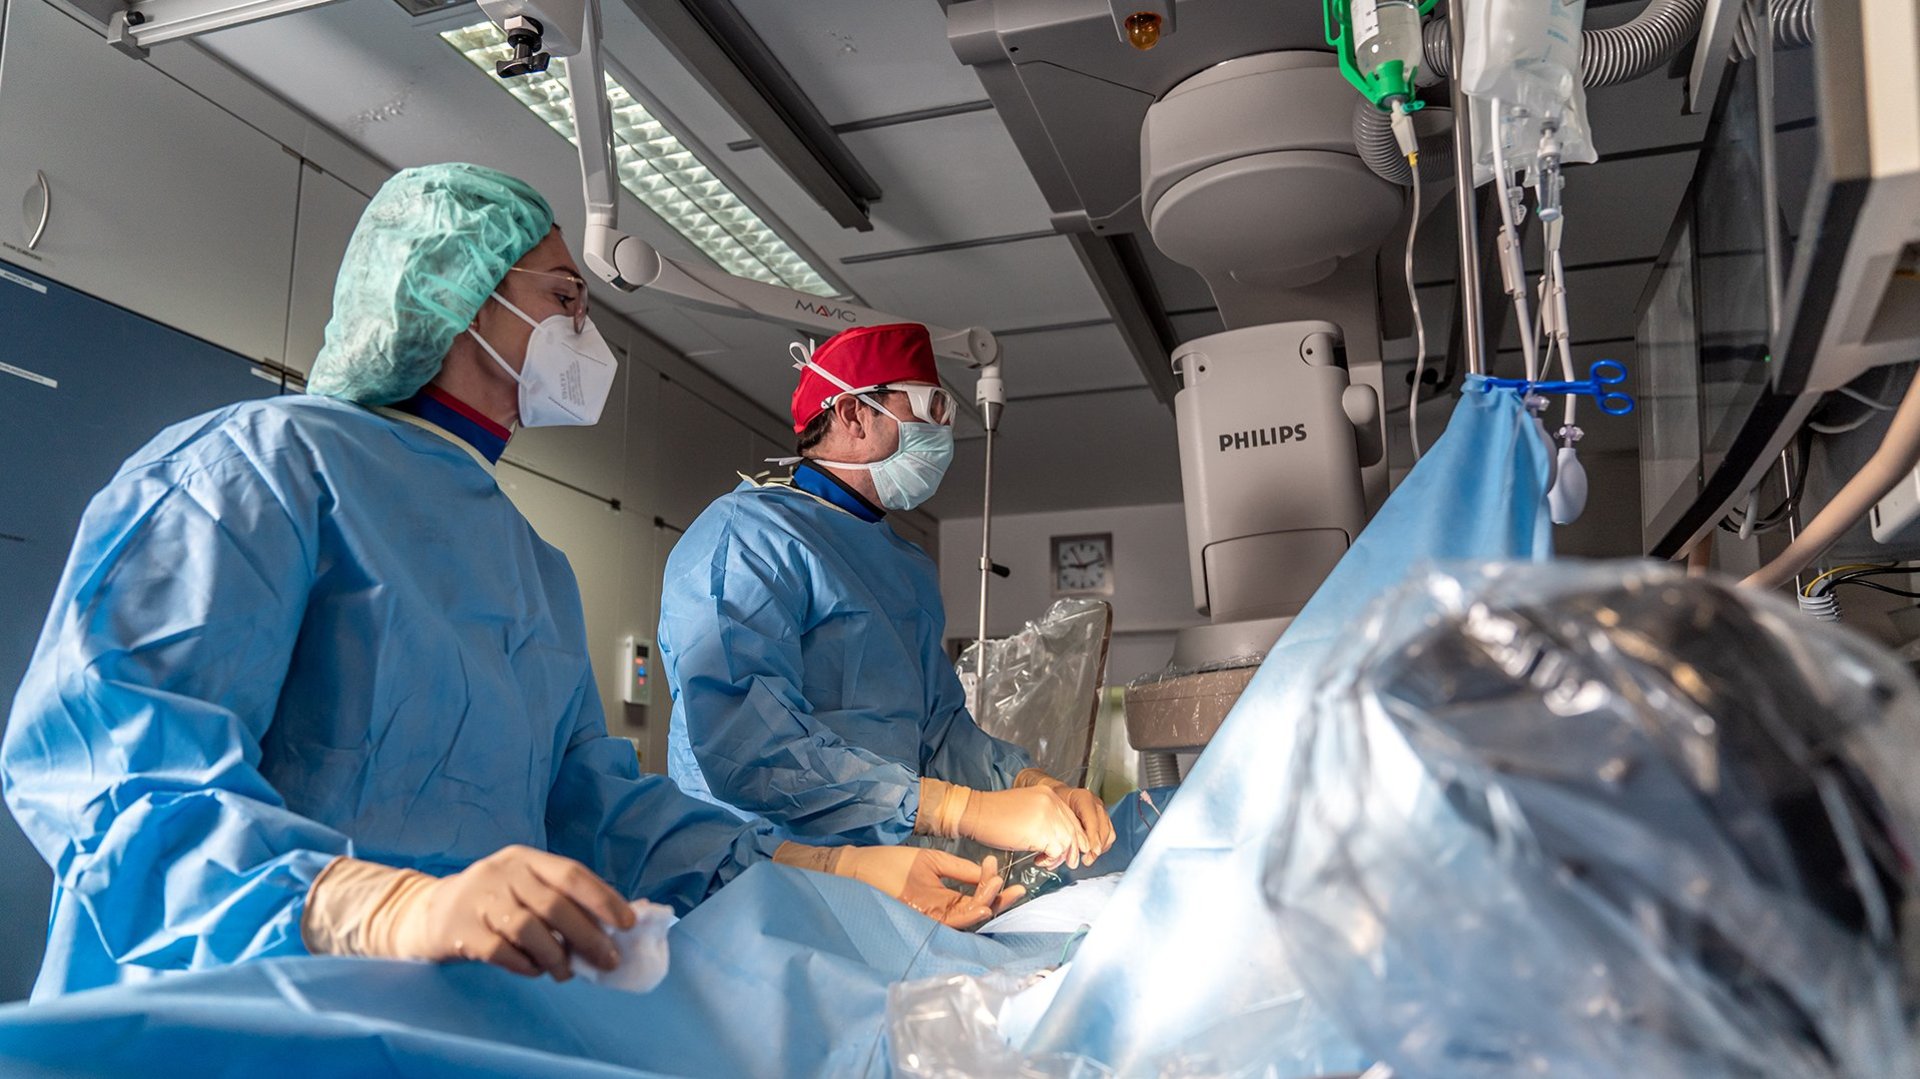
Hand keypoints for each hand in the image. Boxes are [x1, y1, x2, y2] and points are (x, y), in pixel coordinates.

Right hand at [304, 847, 634, 981]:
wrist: (425, 912)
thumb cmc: (491, 902)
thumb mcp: (522, 887)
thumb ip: (560, 900)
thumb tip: (611, 927)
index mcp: (525, 858)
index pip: (572, 874)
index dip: (603, 898)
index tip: (628, 923)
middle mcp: (503, 872)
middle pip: (555, 905)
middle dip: (588, 936)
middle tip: (607, 961)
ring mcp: (479, 899)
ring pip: (530, 929)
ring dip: (556, 957)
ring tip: (566, 973)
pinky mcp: (460, 930)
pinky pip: (502, 951)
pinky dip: (525, 965)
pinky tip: (534, 971)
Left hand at [835, 847, 1025, 928]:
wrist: (861, 868)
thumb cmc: (892, 864)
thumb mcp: (933, 861)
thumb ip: (960, 868)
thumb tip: (987, 872)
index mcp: (947, 898)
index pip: (977, 898)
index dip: (993, 888)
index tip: (1001, 870)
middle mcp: (944, 912)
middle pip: (979, 912)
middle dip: (999, 901)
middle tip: (1017, 889)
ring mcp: (934, 918)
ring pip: (969, 918)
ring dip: (986, 904)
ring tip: (997, 886)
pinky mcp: (923, 920)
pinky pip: (952, 921)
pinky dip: (969, 914)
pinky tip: (982, 906)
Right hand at [960, 786, 1091, 869]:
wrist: (976, 813)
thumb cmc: (994, 814)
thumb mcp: (1026, 809)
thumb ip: (1044, 818)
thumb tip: (1056, 838)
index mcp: (1048, 794)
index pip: (1072, 817)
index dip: (1074, 836)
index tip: (1069, 849)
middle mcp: (1051, 802)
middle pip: (1073, 830)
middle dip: (1071, 850)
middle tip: (1064, 861)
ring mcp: (1047, 815)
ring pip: (1068, 842)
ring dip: (1060, 856)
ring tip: (1047, 861)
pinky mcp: (1040, 831)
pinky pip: (1057, 851)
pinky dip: (1051, 860)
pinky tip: (1040, 861)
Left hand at [1015, 770, 1116, 867]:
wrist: (1058, 795)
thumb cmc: (1055, 801)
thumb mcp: (1055, 810)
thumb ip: (1063, 826)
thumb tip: (1066, 847)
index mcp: (1083, 798)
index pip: (1092, 819)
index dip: (1092, 837)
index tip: (1089, 850)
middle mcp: (1095, 804)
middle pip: (1103, 827)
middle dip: (1096, 846)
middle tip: (1087, 859)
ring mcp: (1101, 811)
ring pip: (1108, 832)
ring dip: (1100, 848)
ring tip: (1088, 858)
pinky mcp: (1103, 819)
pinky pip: (1109, 834)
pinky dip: (1102, 845)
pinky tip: (1092, 852)